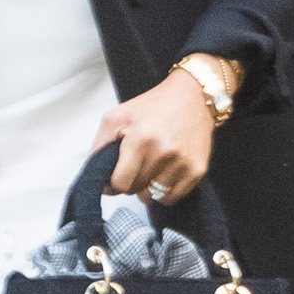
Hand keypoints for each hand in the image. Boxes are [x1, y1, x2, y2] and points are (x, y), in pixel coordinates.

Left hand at [97, 64, 232, 201]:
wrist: (193, 96)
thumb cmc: (152, 106)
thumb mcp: (116, 117)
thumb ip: (99, 146)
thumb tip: (97, 176)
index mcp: (139, 140)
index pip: (120, 184)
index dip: (114, 183)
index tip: (116, 175)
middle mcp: (162, 153)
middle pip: (136, 191)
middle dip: (131, 182)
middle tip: (136, 164)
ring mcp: (182, 163)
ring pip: (154, 196)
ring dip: (148, 187)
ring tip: (152, 166)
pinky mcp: (197, 170)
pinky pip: (173, 198)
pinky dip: (165, 191)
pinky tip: (165, 172)